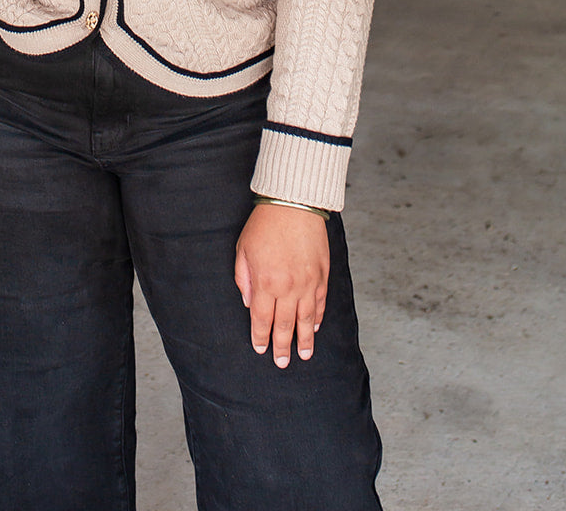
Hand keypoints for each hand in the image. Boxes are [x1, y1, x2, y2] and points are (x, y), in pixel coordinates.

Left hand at [234, 204, 328, 367]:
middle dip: (282, 346)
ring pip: (306, 319)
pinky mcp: (322, 274)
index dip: (261, 336)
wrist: (294, 203)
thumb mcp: (243, 249)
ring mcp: (308, 282)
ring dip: (304, 339)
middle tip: (282, 362)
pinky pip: (320, 302)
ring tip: (303, 355)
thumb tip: (249, 303)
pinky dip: (318, 317)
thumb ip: (243, 279)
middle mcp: (288, 287)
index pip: (262, 319)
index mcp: (265, 283)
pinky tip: (315, 328)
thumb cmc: (264, 224)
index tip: (260, 349)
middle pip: (285, 324)